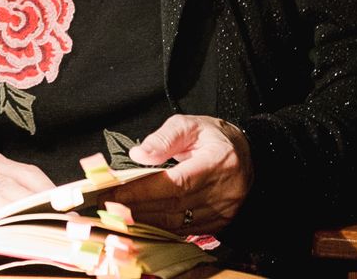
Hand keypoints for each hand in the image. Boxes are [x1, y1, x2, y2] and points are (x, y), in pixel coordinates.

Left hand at [124, 114, 252, 234]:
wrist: (246, 153)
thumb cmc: (213, 136)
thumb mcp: (189, 124)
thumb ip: (164, 138)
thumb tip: (138, 155)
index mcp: (217, 162)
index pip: (176, 183)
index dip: (145, 190)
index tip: (117, 192)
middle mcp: (223, 191)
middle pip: (175, 206)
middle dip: (139, 208)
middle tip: (110, 206)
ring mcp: (223, 211)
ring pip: (179, 223)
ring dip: (147, 222)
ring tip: (120, 216)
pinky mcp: (220, 223)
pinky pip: (187, 231)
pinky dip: (163, 229)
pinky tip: (143, 224)